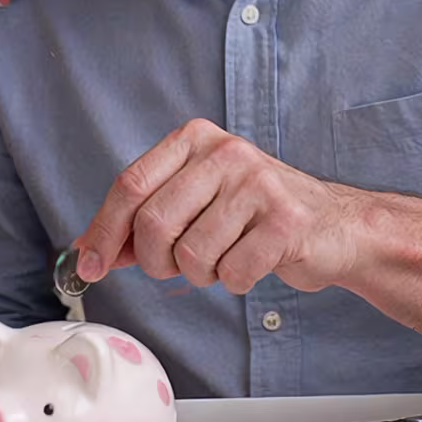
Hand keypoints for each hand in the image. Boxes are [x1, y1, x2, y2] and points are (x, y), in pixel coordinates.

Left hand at [73, 119, 367, 295]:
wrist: (333, 226)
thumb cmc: (254, 216)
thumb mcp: (194, 202)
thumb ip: (142, 221)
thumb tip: (87, 250)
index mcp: (195, 139)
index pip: (130, 185)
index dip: (104, 231)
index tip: (90, 266)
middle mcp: (225, 152)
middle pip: (155, 224)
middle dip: (157, 262)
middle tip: (176, 267)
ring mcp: (258, 183)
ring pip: (192, 255)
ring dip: (201, 274)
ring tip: (226, 257)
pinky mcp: (286, 221)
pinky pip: (232, 272)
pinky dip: (236, 281)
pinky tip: (254, 262)